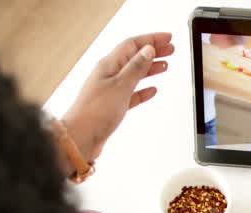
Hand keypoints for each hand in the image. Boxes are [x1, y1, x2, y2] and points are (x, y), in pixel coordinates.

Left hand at [62, 33, 173, 161]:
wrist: (80, 138)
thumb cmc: (94, 112)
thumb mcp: (120, 86)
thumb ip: (135, 67)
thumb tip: (148, 50)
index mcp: (108, 65)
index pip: (132, 44)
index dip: (151, 39)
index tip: (167, 38)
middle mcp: (108, 74)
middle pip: (134, 57)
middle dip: (153, 51)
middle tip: (170, 49)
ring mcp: (110, 90)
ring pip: (134, 74)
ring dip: (150, 68)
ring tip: (164, 65)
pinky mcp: (113, 106)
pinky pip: (131, 93)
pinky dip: (143, 90)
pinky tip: (152, 90)